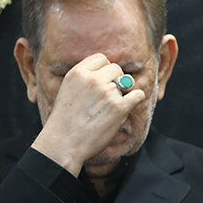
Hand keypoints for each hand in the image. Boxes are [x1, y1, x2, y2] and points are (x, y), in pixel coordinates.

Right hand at [31, 53, 145, 175]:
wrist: (63, 143)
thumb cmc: (65, 120)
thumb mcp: (68, 90)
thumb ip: (85, 78)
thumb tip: (106, 73)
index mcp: (78, 73)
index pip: (102, 58)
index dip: (105, 70)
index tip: (103, 81)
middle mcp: (93, 79)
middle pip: (116, 69)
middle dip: (116, 80)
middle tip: (109, 96)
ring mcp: (107, 92)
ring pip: (127, 82)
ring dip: (124, 93)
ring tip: (112, 107)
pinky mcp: (119, 107)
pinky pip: (138, 94)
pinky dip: (136, 99)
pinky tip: (128, 107)